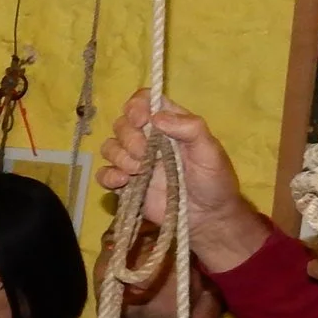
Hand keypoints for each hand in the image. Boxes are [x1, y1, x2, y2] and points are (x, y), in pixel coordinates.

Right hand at [99, 90, 249, 228]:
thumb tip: (157, 117)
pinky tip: (124, 182)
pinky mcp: (124, 184)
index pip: (144, 100)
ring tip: (139, 171)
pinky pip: (103, 174)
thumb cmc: (214, 180)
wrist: (207, 217)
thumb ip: (190, 128)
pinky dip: (108, 176)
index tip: (142, 121)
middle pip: (121, 123)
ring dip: (120, 157)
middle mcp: (148, 138)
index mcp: (169, 124)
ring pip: (109, 146)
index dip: (136, 106)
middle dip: (130, 138)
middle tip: (146, 155)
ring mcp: (134, 161)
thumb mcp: (210, 150)